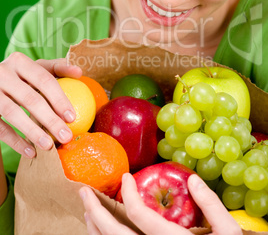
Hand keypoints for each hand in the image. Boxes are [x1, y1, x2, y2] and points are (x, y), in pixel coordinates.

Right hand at [0, 52, 81, 157]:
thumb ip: (57, 68)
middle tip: (65, 136)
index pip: (43, 79)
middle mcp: (2, 73)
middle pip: (30, 98)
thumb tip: (79, 72)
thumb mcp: (35, 67)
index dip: (59, 98)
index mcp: (19, 61)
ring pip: (12, 113)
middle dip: (50, 119)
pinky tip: (30, 152)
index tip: (72, 117)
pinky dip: (15, 141)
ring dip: (32, 132)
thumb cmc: (20, 76)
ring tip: (48, 146)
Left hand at [79, 173, 241, 234]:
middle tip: (84, 192)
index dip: (128, 193)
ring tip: (87, 211)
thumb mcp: (228, 233)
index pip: (139, 215)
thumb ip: (211, 205)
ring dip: (95, 229)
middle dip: (95, 212)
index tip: (126, 177)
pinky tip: (101, 232)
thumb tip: (193, 179)